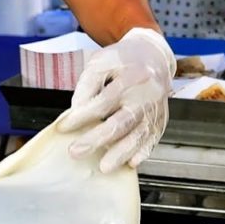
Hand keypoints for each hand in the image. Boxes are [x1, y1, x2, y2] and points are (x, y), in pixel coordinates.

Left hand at [56, 28, 174, 172]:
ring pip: (138, 134)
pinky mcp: (161, 120)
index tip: (63, 127)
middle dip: (98, 139)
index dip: (82, 116)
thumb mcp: (101, 61)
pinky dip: (143, 152)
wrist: (154, 56)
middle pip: (121, 121)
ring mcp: (155, 109)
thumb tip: (76, 111)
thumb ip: (87, 84)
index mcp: (131, 77)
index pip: (104, 101)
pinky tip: (131, 163)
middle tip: (76, 152)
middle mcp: (146, 94)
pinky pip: (153, 139)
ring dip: (121, 153)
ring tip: (104, 167)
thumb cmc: (123, 61)